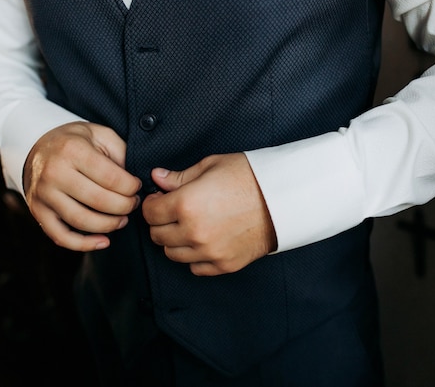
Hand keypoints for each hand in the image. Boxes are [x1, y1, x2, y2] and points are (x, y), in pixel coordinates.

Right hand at [23, 121, 140, 250]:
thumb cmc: (76, 142)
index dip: (131, 187)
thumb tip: (136, 182)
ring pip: (82, 221)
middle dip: (124, 207)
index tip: (136, 187)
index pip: (111, 178)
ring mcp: (43, 194)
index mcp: (72, 150)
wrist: (38, 147)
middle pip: (99, 201)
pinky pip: (61, 237)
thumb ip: (120, 153)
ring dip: (109, 226)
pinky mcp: (37, 211)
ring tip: (122, 220)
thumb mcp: (100, 135)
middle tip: (133, 204)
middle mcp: (54, 172)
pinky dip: (84, 245)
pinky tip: (103, 241)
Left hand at [142, 153, 276, 275]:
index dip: (151, 204)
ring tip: (188, 226)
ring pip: (172, 254)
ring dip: (174, 241)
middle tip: (172, 212)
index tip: (159, 199)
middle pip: (157, 235)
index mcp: (186, 204)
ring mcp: (209, 252)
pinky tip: (203, 241)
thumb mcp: (211, 166)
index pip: (149, 213)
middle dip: (160, 222)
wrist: (284, 198)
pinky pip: (195, 268)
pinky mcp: (224, 264)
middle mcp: (193, 232)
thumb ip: (179, 177)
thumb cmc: (248, 176)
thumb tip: (156, 178)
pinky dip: (194, 257)